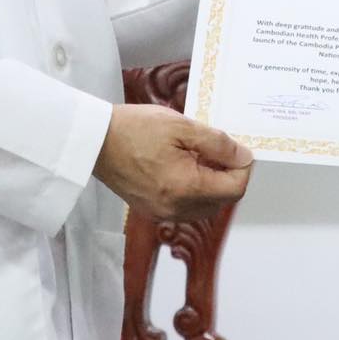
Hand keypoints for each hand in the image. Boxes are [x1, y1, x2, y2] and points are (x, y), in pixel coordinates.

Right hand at [94, 104, 253, 221]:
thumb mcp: (182, 126)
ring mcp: (162, 213)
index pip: (234, 189)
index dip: (242, 167)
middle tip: (215, 148)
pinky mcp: (151, 210)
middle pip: (222, 201)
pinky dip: (192, 189)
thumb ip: (217, 144)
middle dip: (227, 175)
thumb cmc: (135, 129)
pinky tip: (182, 165)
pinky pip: (185, 206)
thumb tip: (244, 157)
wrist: (95, 141)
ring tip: (197, 155)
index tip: (236, 147)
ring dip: (210, 184)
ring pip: (205, 206)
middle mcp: (175, 209)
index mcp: (186, 188)